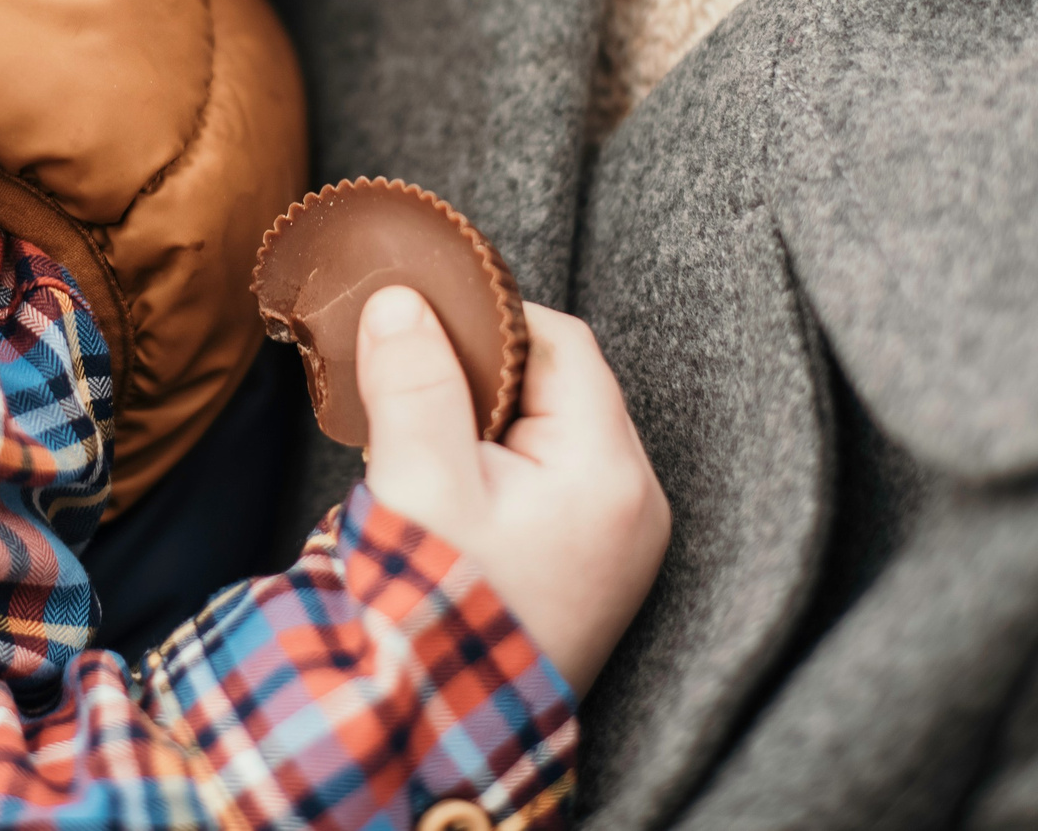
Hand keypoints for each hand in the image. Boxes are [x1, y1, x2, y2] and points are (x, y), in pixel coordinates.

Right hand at [355, 287, 668, 693]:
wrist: (437, 736)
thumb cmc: (437, 617)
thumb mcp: (418, 482)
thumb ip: (414, 381)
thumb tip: (402, 300)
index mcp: (609, 471)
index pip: (562, 343)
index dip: (489, 320)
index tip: (421, 326)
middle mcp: (635, 504)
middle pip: (560, 388)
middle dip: (481, 378)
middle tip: (410, 392)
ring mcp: (620, 543)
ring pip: (550, 435)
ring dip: (483, 426)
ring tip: (424, 450)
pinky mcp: (594, 569)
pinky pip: (552, 484)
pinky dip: (499, 470)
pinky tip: (449, 491)